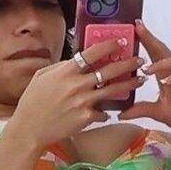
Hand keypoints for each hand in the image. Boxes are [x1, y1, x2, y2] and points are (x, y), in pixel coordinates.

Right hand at [12, 36, 146, 150]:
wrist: (30, 128)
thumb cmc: (32, 102)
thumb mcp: (42, 77)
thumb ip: (61, 67)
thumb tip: (75, 60)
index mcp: (66, 71)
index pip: (92, 53)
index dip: (108, 45)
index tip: (121, 41)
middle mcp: (77, 84)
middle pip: (109, 70)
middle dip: (127, 64)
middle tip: (139, 60)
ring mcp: (83, 101)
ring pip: (113, 90)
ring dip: (129, 84)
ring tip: (140, 80)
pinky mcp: (86, 117)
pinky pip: (103, 112)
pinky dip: (106, 111)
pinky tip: (109, 111)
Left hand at [118, 19, 170, 139]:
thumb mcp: (158, 112)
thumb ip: (140, 110)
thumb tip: (120, 114)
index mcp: (165, 74)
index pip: (153, 53)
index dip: (145, 39)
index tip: (134, 26)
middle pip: (162, 50)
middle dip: (150, 39)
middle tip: (138, 28)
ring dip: (159, 64)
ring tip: (146, 70)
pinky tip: (166, 82)